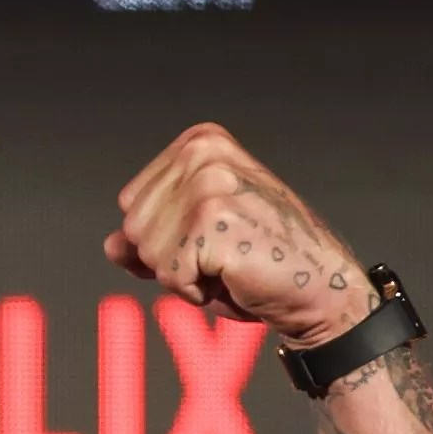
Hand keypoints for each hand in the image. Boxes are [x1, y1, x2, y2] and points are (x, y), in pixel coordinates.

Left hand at [104, 123, 379, 349]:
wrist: (321, 285)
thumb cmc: (265, 258)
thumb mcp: (198, 235)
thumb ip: (150, 232)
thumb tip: (111, 244)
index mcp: (201, 144)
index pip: (131, 201)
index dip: (163, 234)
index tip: (212, 233)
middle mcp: (203, 156)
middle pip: (133, 227)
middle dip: (169, 255)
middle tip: (224, 252)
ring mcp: (209, 187)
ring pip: (146, 252)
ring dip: (182, 273)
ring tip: (229, 262)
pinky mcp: (213, 224)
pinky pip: (169, 276)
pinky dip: (194, 289)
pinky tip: (233, 276)